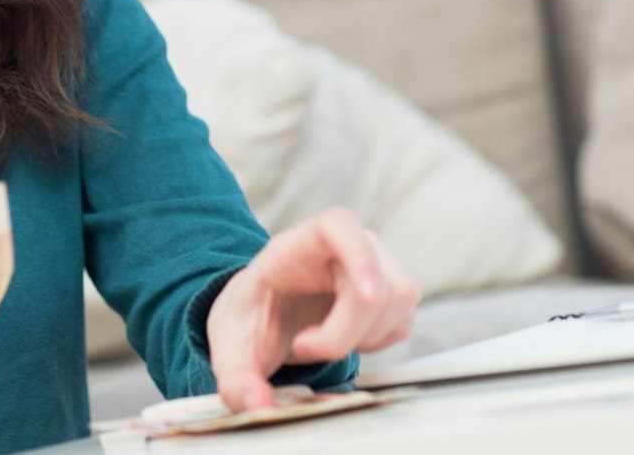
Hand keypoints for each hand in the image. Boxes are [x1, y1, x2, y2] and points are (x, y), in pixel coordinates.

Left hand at [204, 206, 420, 411]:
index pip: (339, 227)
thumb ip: (236, 379)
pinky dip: (376, 342)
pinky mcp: (390, 291)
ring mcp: (372, 264)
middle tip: (304, 347)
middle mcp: (343, 246)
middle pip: (378, 282)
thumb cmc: (250, 319)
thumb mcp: (229, 348)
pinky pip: (404, 321)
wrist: (263, 317)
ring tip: (322, 342)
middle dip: (346, 332)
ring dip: (363, 337)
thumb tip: (257, 406)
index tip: (365, 295)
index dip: (360, 255)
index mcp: (296, 247)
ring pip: (400, 299)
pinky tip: (345, 339)